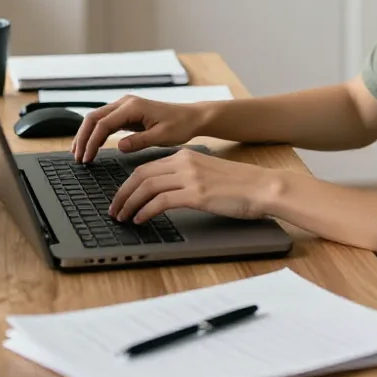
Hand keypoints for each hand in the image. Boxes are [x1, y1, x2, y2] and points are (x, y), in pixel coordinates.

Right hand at [72, 95, 206, 163]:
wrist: (191, 116)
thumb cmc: (180, 125)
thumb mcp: (162, 136)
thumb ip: (140, 141)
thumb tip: (118, 146)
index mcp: (133, 107)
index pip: (104, 124)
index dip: (92, 141)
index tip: (87, 159)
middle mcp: (126, 103)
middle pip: (94, 117)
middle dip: (83, 137)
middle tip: (77, 158)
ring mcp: (125, 106)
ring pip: (96, 118)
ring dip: (86, 135)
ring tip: (78, 154)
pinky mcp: (127, 113)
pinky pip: (105, 121)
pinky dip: (95, 133)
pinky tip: (90, 146)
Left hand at [109, 149, 277, 223]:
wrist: (262, 187)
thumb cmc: (240, 185)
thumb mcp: (208, 174)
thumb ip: (187, 177)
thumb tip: (165, 193)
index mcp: (186, 156)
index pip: (146, 167)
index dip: (128, 184)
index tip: (121, 198)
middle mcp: (184, 162)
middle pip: (140, 175)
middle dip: (122, 194)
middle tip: (114, 210)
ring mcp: (190, 177)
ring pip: (146, 186)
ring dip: (129, 204)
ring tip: (122, 218)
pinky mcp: (196, 194)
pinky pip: (161, 201)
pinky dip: (145, 210)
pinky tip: (140, 220)